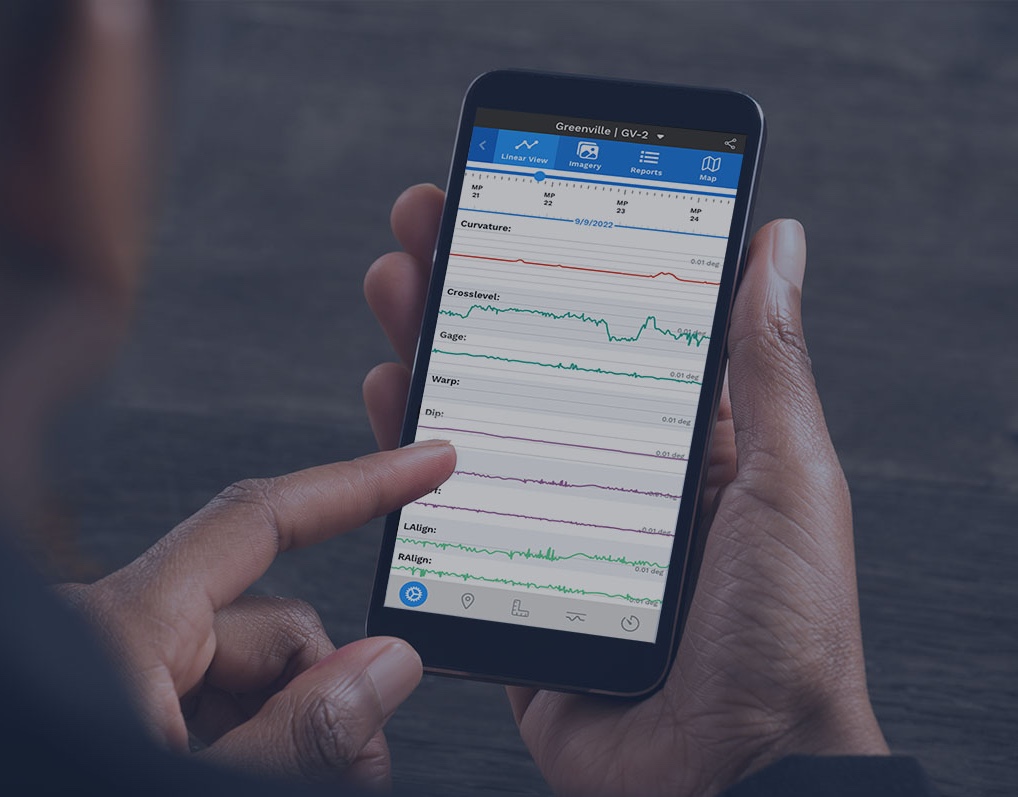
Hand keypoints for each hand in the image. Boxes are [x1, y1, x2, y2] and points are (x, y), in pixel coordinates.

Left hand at [58, 441, 454, 788]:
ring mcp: (121, 678)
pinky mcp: (124, 711)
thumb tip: (385, 668)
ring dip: (296, 730)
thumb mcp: (196, 787)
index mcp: (123, 629)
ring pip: (251, 674)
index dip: (353, 487)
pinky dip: (257, 742)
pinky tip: (264, 776)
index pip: (258, 523)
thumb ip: (298, 734)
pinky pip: (219, 705)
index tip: (419, 466)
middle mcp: (120, 638)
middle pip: (270, 626)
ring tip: (313, 782)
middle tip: (360, 767)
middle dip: (326, 692)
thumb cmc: (59, 794)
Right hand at [364, 185, 887, 795]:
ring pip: (475, 432)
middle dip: (472, 292)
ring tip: (396, 295)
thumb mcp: (790, 478)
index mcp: (682, 445)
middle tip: (430, 228)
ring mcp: (554, 533)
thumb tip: (775, 245)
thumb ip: (767, 364)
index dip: (556, 262)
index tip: (511, 201)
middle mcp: (611, 481)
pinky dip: (409, 463)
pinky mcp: (508, 592)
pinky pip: (447, 522)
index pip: (606, 330)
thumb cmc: (785, 637)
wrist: (733, 776)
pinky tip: (388, 406)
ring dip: (430, 357)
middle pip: (525, 368)